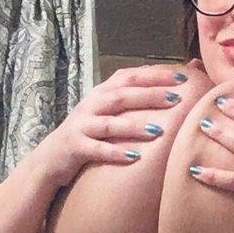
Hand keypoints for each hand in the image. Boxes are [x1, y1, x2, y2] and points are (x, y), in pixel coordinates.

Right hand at [37, 58, 203, 187]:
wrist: (51, 156)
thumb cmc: (88, 132)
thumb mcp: (106, 110)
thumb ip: (131, 98)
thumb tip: (168, 88)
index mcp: (102, 93)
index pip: (130, 76)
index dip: (155, 75)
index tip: (182, 77)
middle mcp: (92, 105)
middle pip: (122, 96)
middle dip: (149, 96)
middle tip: (175, 98)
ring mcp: (82, 125)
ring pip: (109, 123)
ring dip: (133, 126)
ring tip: (157, 130)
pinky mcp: (75, 147)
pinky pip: (96, 150)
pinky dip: (114, 153)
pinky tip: (133, 157)